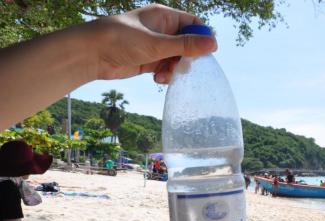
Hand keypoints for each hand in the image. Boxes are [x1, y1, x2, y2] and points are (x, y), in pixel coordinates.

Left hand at [86, 4, 216, 82]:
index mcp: (164, 17)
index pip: (193, 24)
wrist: (90, 54)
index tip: (204, 54)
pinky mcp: (148, 60)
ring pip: (177, 59)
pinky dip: (165, 75)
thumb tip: (213, 43)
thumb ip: (186, 45)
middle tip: (182, 68)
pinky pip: (166, 68)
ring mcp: (154, 46)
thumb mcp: (157, 44)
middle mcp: (161, 30)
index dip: (201, 38)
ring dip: (175, 69)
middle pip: (187, 44)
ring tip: (165, 75)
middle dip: (187, 58)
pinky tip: (157, 78)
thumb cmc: (121, 40)